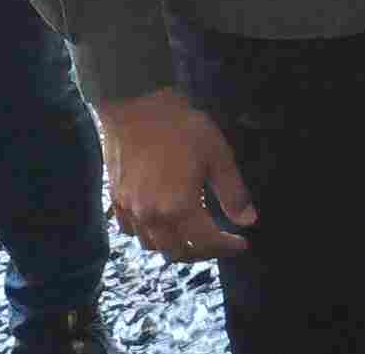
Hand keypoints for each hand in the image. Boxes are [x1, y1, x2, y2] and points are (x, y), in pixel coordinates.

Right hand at [99, 87, 255, 261]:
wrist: (138, 109)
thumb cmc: (183, 130)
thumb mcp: (218, 157)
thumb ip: (233, 193)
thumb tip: (248, 221)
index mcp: (179, 208)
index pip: (206, 243)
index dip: (226, 247)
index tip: (242, 244)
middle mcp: (151, 217)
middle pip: (177, 253)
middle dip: (203, 253)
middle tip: (220, 243)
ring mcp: (130, 211)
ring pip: (152, 246)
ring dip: (175, 248)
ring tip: (194, 236)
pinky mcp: (116, 201)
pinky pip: (131, 232)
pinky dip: (150, 236)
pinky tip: (163, 224)